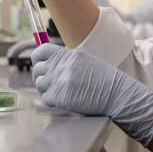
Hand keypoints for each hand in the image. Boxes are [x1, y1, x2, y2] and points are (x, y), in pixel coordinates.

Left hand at [32, 44, 152, 145]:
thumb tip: (51, 63)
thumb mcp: (86, 61)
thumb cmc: (105, 79)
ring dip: (46, 88)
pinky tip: (62, 99)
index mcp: (68, 54)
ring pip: (39, 84)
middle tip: (48, 81)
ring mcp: (58, 80)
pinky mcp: (59, 96)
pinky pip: (45, 97)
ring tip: (59, 91)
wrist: (115, 93)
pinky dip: (51, 100)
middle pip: (37, 69)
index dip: (37, 58)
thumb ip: (67, 61)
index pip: (41, 51)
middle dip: (40, 76)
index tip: (39, 63)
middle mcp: (61, 65)